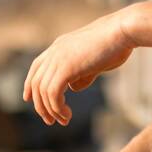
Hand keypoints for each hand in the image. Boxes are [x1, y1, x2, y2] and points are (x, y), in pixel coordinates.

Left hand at [22, 10, 133, 124]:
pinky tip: (67, 115)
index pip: (36, 67)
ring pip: (43, 91)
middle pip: (36, 82)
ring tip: (64, 120)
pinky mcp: (66, 67)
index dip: (30, 84)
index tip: (29, 99)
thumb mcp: (95, 62)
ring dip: (51, 110)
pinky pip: (53, 93)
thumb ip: (82, 74)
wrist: (123, 30)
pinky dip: (57, 108)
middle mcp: (55, 51)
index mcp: (59, 46)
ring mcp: (59, 58)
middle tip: (51, 121)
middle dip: (40, 105)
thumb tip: (73, 87)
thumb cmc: (116, 45)